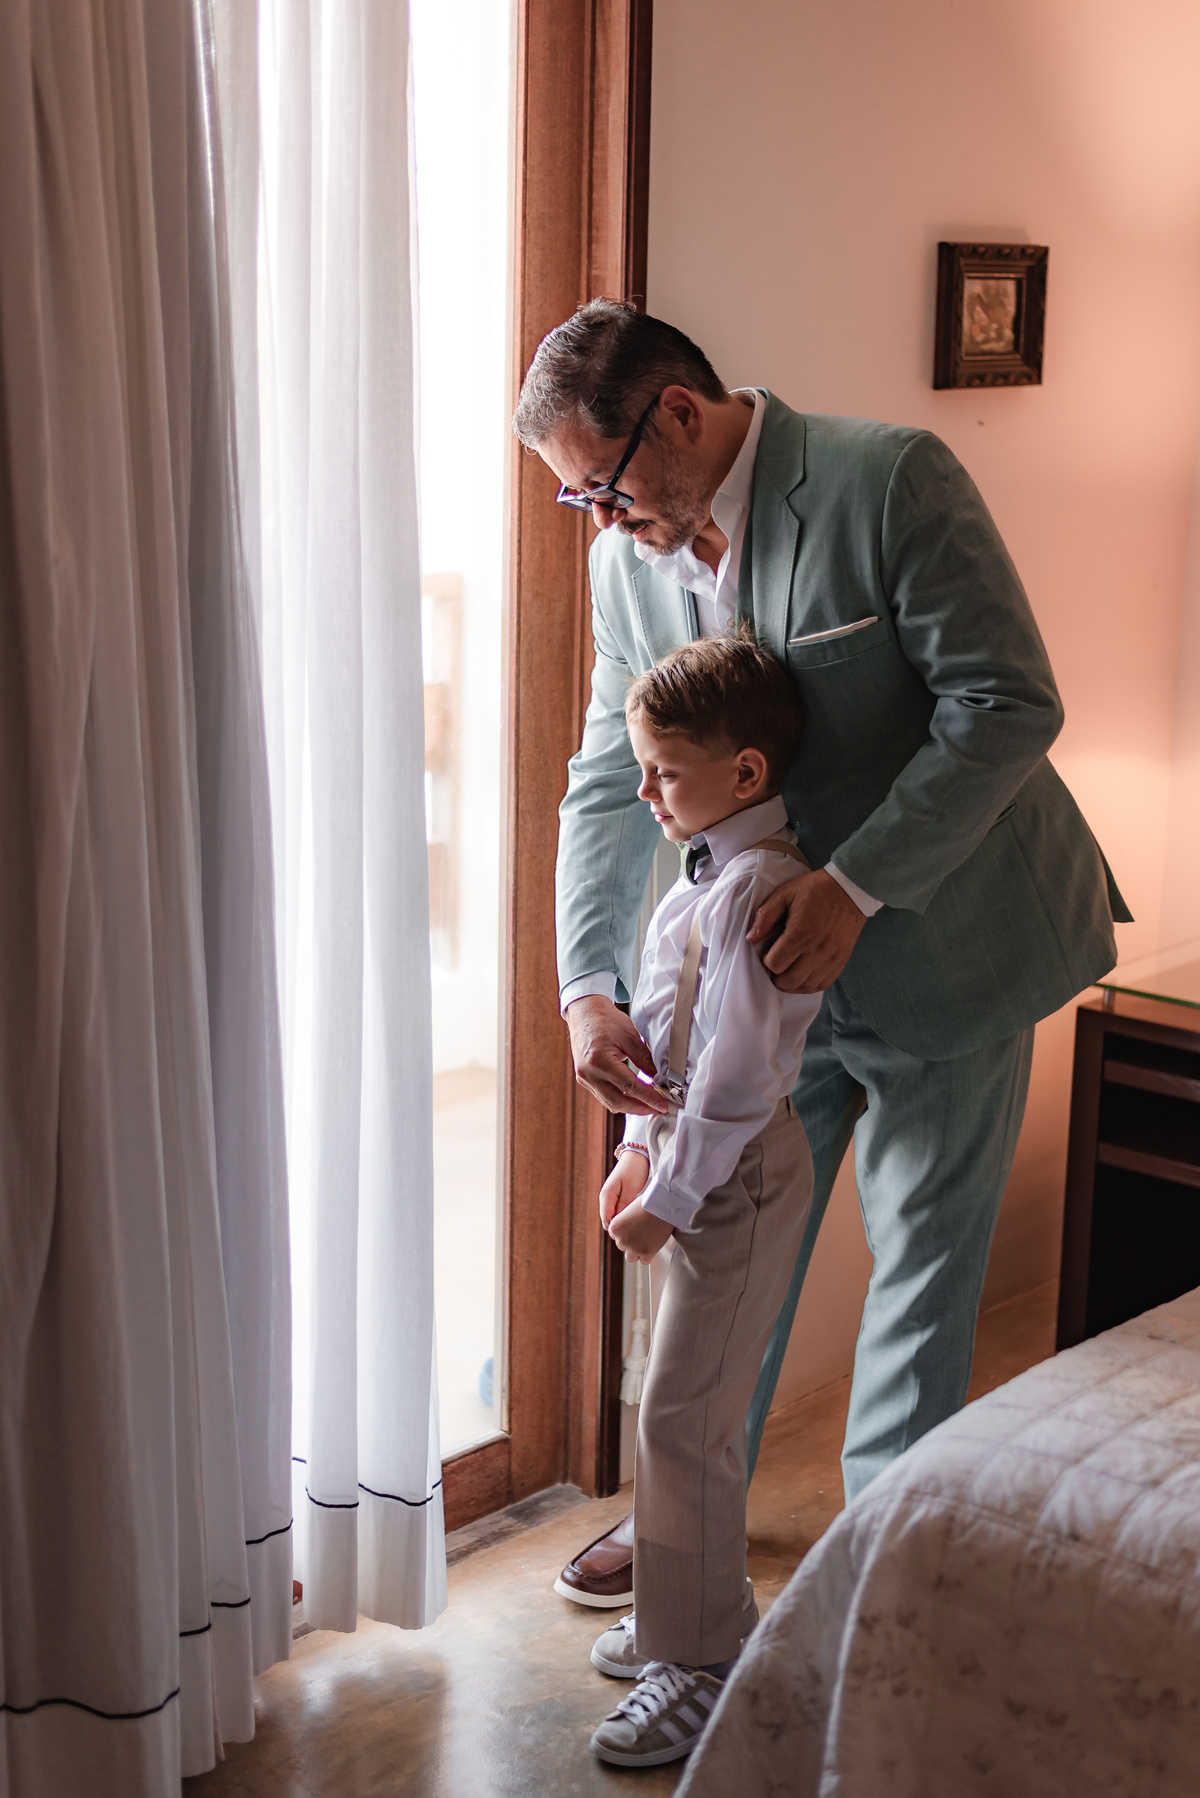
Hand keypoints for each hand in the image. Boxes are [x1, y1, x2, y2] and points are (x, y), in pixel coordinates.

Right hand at [566, 994, 668, 1114]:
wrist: (584, 1011)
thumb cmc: (605, 1019)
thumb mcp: (630, 1035)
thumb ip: (644, 1059)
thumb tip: (658, 1078)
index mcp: (600, 1061)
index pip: (629, 1086)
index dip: (648, 1098)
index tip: (662, 1105)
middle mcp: (588, 1073)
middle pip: (617, 1101)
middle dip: (640, 1108)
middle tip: (657, 1108)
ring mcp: (583, 1077)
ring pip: (609, 1102)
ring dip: (630, 1106)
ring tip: (648, 1104)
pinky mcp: (583, 1078)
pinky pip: (603, 1095)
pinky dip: (619, 1098)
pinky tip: (632, 1096)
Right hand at [599, 1150, 649, 1228]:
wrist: (636, 1156)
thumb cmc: (635, 1170)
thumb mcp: (631, 1189)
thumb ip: (623, 1206)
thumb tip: (618, 1223)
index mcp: (606, 1195)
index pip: (606, 1220)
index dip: (617, 1228)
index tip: (631, 1231)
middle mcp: (604, 1197)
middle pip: (608, 1220)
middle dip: (619, 1226)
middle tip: (635, 1229)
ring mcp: (608, 1197)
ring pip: (612, 1216)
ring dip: (622, 1221)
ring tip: (635, 1223)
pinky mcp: (614, 1196)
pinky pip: (616, 1211)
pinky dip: (623, 1215)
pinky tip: (633, 1216)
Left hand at [608, 1197, 673, 1264]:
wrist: (663, 1206)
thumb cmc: (648, 1203)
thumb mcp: (629, 1210)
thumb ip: (624, 1222)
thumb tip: (625, 1231)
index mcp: (614, 1228)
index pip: (615, 1237)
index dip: (625, 1233)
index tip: (634, 1229)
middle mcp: (621, 1240)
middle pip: (622, 1247)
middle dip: (631, 1242)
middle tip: (642, 1234)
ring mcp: (634, 1248)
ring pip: (631, 1257)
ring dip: (637, 1251)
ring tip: (646, 1242)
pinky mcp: (647, 1253)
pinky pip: (645, 1261)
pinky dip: (648, 1256)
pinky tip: (653, 1246)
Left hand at [746, 868, 865, 993]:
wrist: (850, 891)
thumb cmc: (815, 891)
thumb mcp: (785, 894)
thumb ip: (766, 915)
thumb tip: (751, 938)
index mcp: (801, 932)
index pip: (775, 964)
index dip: (766, 960)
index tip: (769, 952)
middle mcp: (817, 950)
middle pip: (788, 981)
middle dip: (776, 975)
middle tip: (776, 963)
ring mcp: (831, 958)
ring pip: (804, 987)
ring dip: (791, 982)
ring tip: (788, 969)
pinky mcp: (840, 962)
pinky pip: (821, 985)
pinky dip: (808, 984)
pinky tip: (803, 973)